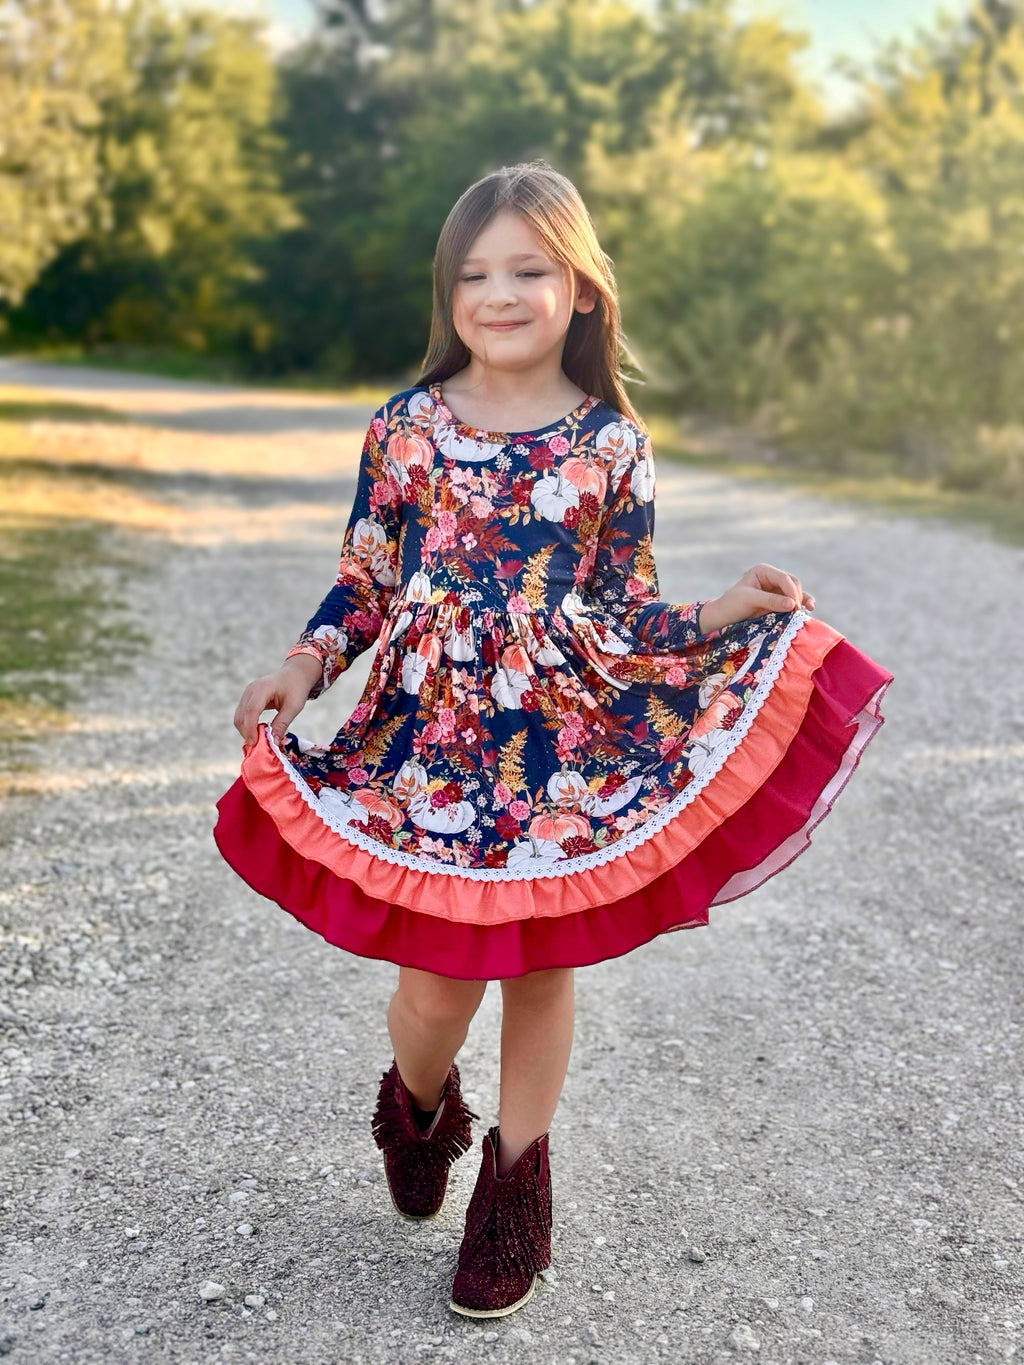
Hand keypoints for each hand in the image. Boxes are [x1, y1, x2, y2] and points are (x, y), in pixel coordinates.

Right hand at [233, 654, 321, 748]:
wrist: (295, 674)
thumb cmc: (296, 689)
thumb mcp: (293, 707)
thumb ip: (282, 724)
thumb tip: (273, 744)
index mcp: (263, 688)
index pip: (251, 711)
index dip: (251, 729)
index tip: (255, 744)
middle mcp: (251, 690)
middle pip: (242, 716)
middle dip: (248, 733)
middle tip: (260, 747)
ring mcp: (247, 693)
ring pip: (239, 717)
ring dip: (246, 731)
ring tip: (261, 741)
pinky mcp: (247, 698)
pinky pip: (242, 715)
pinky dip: (248, 726)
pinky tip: (259, 733)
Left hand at [699, 562, 814, 632]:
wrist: (724, 618)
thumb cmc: (732, 605)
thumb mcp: (749, 600)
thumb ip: (770, 601)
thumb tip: (792, 604)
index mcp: (763, 571)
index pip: (784, 578)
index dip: (791, 591)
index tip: (794, 606)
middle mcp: (772, 578)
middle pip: (793, 584)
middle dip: (797, 596)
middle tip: (796, 611)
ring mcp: (776, 590)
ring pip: (796, 592)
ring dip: (802, 600)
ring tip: (807, 609)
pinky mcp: (778, 601)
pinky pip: (794, 601)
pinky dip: (801, 604)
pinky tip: (809, 609)